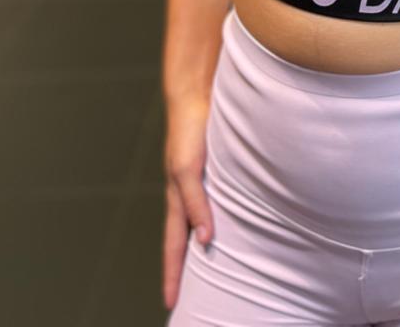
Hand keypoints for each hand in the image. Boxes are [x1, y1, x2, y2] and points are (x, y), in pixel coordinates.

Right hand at [161, 95, 214, 311]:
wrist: (197, 96)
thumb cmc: (188, 132)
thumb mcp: (188, 171)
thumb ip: (197, 204)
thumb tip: (205, 239)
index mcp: (177, 198)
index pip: (174, 246)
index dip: (173, 273)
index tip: (170, 302)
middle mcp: (186, 193)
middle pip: (183, 239)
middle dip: (183, 267)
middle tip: (185, 296)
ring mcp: (198, 181)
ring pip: (199, 221)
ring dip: (201, 245)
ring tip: (209, 269)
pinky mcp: (212, 169)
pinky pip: (214, 201)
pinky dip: (216, 219)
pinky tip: (229, 224)